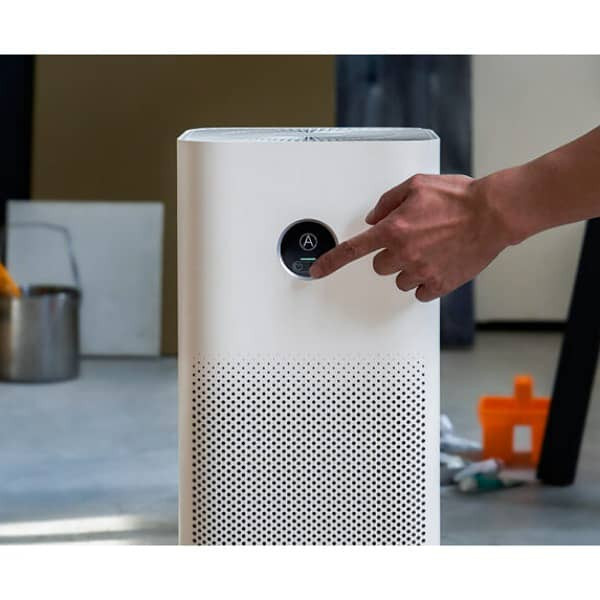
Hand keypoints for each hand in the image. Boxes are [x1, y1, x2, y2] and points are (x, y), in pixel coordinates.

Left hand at [310, 174, 509, 301]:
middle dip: (390, 255)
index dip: (331, 262)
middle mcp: (403, 253)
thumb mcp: (416, 185)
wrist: (493, 213)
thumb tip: (372, 219)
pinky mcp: (440, 284)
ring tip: (431, 250)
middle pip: (379, 267)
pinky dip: (427, 281)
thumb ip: (387, 202)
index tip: (317, 272)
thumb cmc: (458, 197)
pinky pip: (421, 292)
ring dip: (409, 269)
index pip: (352, 250)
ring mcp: (422, 271)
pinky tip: (440, 263)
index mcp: (393, 229)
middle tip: (412, 241)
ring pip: (400, 280)